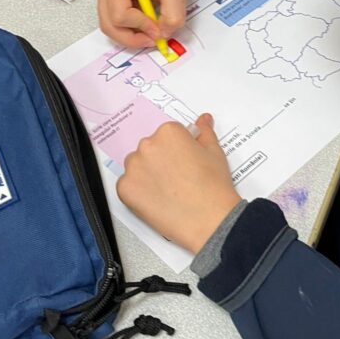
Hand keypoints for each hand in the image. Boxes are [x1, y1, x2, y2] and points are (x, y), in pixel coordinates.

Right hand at [95, 0, 189, 48]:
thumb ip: (172, 15)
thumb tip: (164, 35)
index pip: (120, 15)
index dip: (141, 27)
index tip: (160, 29)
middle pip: (110, 26)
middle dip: (134, 38)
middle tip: (155, 39)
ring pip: (112, 30)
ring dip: (133, 37)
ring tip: (153, 32)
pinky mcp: (112, 6)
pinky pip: (118, 27)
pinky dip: (133, 32)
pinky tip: (147, 26)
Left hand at [116, 114, 240, 253]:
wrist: (209, 219)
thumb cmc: (214, 186)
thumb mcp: (214, 152)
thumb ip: (204, 133)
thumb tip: (203, 120)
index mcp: (168, 132)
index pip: (166, 135)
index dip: (176, 151)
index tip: (184, 164)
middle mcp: (147, 145)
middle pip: (149, 149)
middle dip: (160, 161)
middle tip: (177, 180)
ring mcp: (134, 167)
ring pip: (136, 167)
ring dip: (146, 175)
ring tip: (167, 191)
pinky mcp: (125, 189)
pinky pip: (127, 186)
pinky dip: (138, 193)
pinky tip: (157, 200)